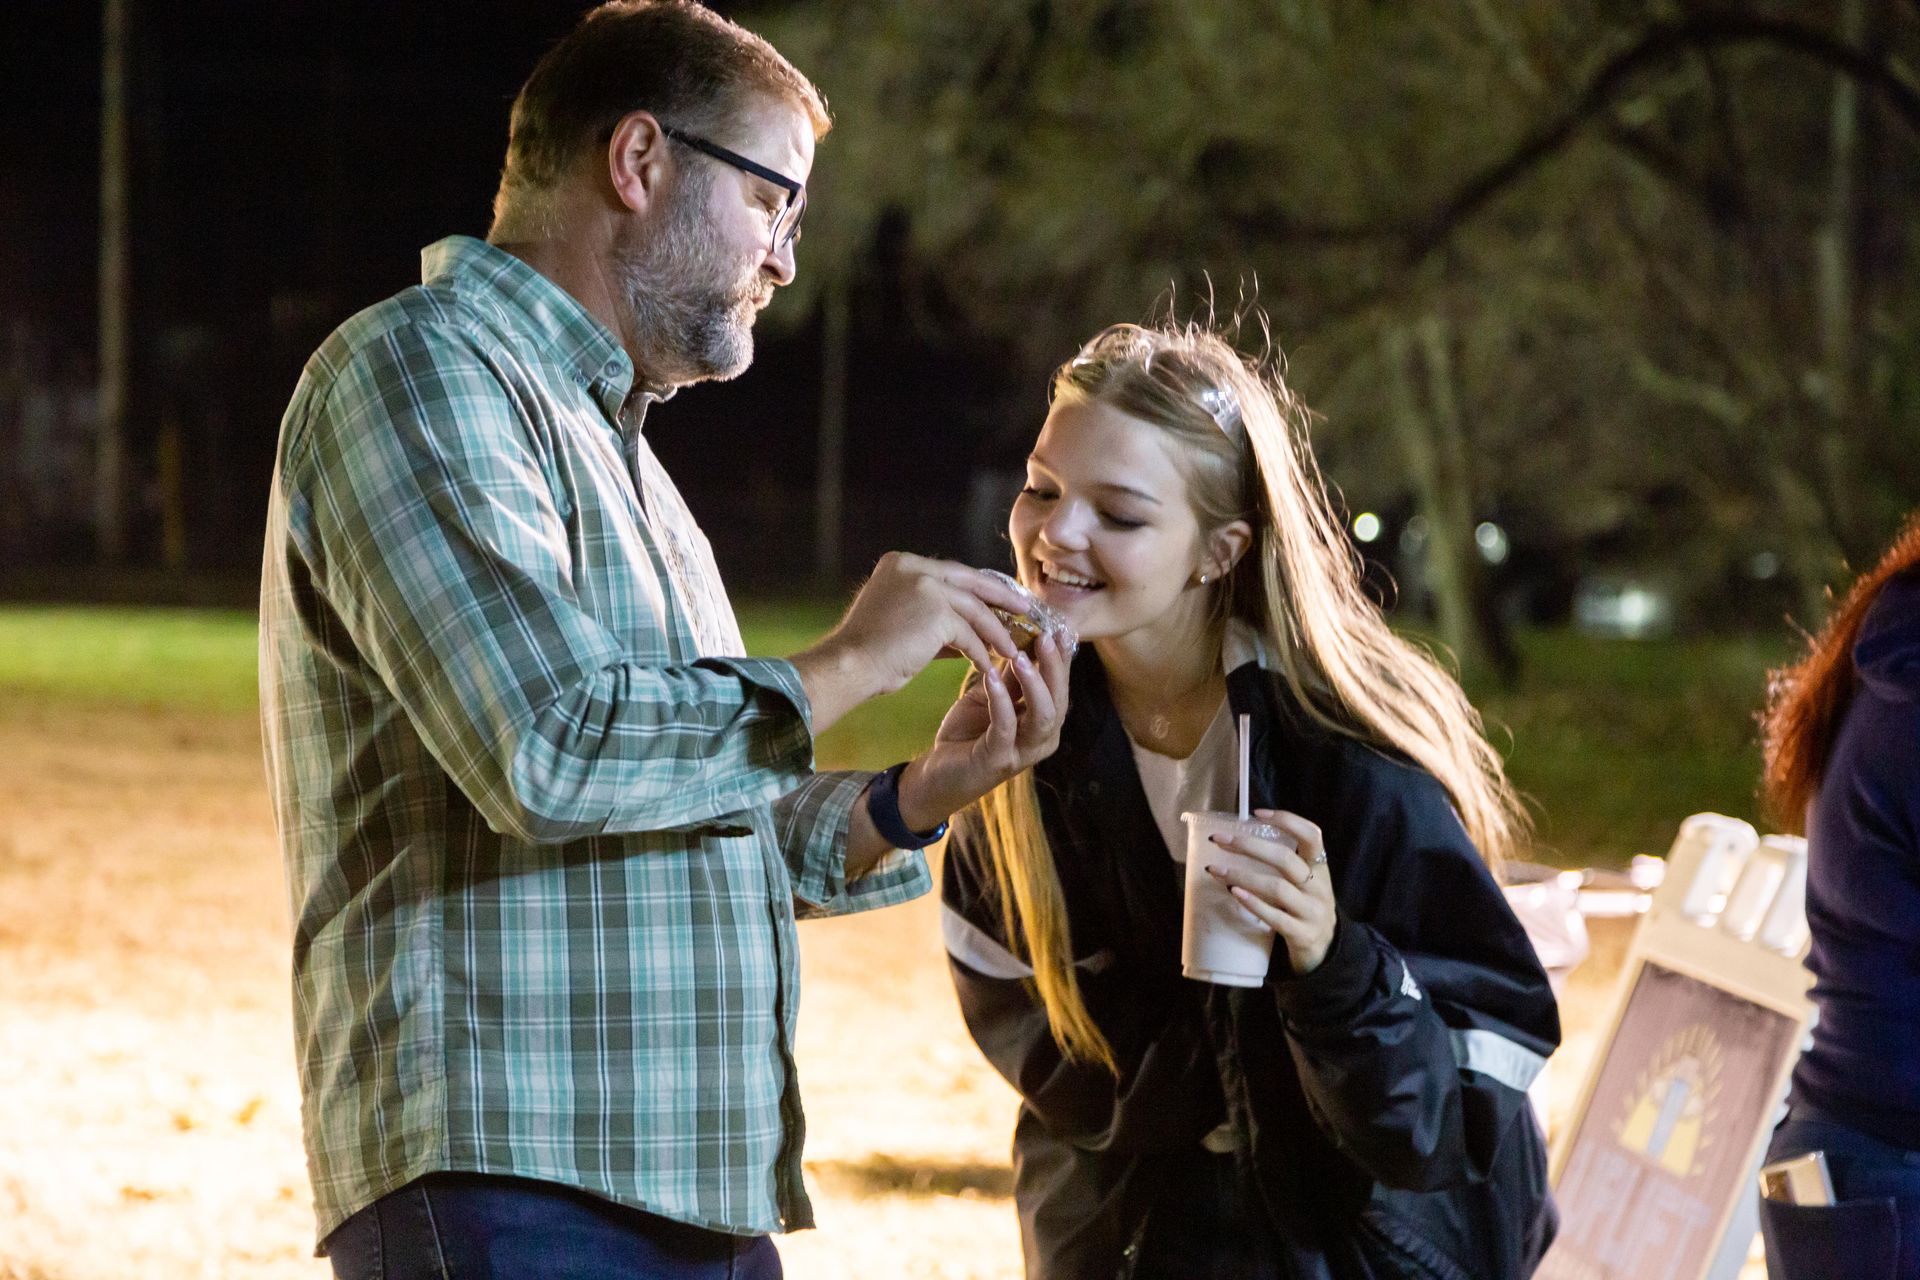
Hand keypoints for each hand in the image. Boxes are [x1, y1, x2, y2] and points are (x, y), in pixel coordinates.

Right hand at [790, 553, 1029, 731]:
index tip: (999, 600)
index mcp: (901, 563)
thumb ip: (934, 619)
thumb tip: (968, 631)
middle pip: (971, 581)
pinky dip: (980, 651)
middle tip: (1024, 612)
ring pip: (975, 609)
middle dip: (1001, 598)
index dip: (979, 588)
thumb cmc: (870, 652)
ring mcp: (926, 586)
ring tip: (1012, 649)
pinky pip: (969, 633)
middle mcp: (914, 567)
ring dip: (996, 632)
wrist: (849, 665)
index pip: (952, 573)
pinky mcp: (936, 612)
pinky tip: (987, 666)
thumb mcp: (902, 623)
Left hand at [897, 630, 1072, 827]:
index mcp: (1044, 722)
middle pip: (1059, 699)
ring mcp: (1022, 752)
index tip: (1057, 626)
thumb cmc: (967, 734)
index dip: (1061, 657)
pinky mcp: (998, 760)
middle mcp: (1042, 739)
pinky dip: (1001, 700)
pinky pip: (1005, 726)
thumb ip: (1011, 678)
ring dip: (1034, 682)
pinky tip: (992, 677)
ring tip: (1021, 655)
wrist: (936, 774)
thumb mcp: (991, 698)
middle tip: (1045, 635)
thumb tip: (1024, 640)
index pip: (1060, 685)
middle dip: (1054, 666)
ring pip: (1043, 715)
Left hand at [1206, 809, 1337, 974]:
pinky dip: (1254, 903)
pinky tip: (1234, 892)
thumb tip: (1240, 839)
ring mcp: (1312, 912)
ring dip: (1243, 875)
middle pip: (1285, 859)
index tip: (1256, 814)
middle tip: (1219, 839)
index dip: (1286, 820)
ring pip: (1278, 888)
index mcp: (1320, 868)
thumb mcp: (1305, 882)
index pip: (1312, 835)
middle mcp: (1318, 887)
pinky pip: (1276, 917)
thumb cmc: (1305, 908)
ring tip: (1216, 869)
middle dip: (1249, 846)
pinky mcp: (1302, 935)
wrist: (1328, 951)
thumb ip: (1284, 864)